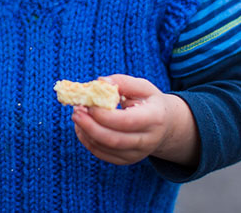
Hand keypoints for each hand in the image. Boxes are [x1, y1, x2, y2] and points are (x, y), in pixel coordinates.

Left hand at [69, 74, 198, 166]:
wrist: (164, 125)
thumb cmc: (149, 101)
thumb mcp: (143, 87)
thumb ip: (123, 82)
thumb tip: (100, 82)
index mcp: (154, 118)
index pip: (127, 121)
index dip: (104, 114)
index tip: (88, 104)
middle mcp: (148, 140)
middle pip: (114, 139)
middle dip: (90, 126)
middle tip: (76, 111)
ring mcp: (138, 153)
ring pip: (107, 149)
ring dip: (86, 132)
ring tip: (77, 115)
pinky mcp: (127, 160)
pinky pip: (104, 155)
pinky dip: (88, 142)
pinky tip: (81, 127)